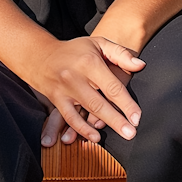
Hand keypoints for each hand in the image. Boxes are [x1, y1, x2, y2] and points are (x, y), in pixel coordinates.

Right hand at [29, 36, 144, 146]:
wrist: (40, 54)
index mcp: (89, 63)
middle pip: (99, 103)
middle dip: (116, 120)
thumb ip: (120, 54)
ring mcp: (64, 90)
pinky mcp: (56, 100)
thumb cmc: (75, 50)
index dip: (126, 104)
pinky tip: (94, 137)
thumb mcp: (98, 44)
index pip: (111, 87)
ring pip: (84, 112)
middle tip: (131, 133)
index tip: (137, 117)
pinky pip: (69, 117)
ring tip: (115, 137)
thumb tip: (140, 65)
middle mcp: (75, 78)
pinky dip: (81, 129)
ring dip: (102, 128)